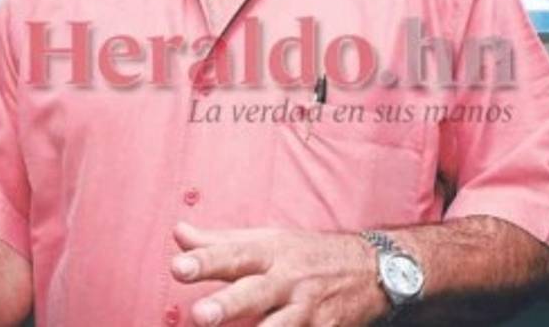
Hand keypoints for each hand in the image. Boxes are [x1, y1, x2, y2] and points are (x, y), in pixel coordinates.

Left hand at [169, 222, 388, 326]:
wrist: (371, 269)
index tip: (178, 267)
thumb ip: (219, 242)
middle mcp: (288, 281)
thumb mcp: (267, 240)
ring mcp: (308, 311)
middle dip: (228, 306)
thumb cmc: (306, 254)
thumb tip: (178, 233)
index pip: (233, 254)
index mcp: (271, 253)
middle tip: (200, 315)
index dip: (205, 261)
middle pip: (254, 294)